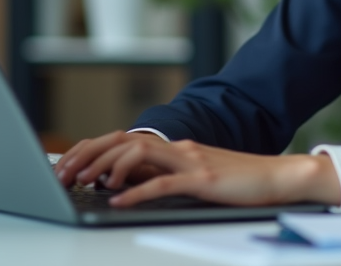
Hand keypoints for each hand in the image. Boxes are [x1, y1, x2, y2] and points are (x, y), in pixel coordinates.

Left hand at [54, 130, 340, 207]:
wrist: (278, 177)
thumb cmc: (238, 181)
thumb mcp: (194, 175)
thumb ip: (164, 175)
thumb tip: (127, 184)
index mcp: (174, 147)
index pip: (124, 139)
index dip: (93, 148)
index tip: (66, 162)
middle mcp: (178, 148)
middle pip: (124, 142)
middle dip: (89, 155)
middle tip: (62, 172)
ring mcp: (191, 161)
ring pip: (139, 156)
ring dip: (106, 168)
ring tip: (84, 182)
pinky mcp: (203, 180)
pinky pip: (163, 184)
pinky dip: (137, 192)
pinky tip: (118, 201)